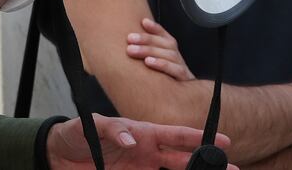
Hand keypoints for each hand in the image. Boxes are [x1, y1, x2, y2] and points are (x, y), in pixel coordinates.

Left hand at [47, 114, 237, 169]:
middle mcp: (147, 152)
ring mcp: (142, 168)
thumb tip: (133, 139)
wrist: (59, 154)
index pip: (176, 135)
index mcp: (143, 132)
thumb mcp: (92, 125)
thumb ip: (113, 128)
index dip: (199, 138)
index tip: (223, 142)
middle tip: (232, 168)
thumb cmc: (77, 132)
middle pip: (183, 159)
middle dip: (206, 163)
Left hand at [125, 17, 194, 80]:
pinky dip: (162, 64)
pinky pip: (176, 70)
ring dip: (150, 50)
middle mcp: (177, 57)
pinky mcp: (185, 80)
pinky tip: (148, 62)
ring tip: (133, 50)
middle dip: (146, 39)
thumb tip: (128, 39)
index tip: (143, 22)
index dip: (155, 28)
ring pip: (170, 55)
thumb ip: (145, 52)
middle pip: (165, 44)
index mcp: (171, 51)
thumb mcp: (155, 64)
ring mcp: (182, 68)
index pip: (165, 35)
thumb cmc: (164, 79)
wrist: (183, 99)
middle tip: (129, 39)